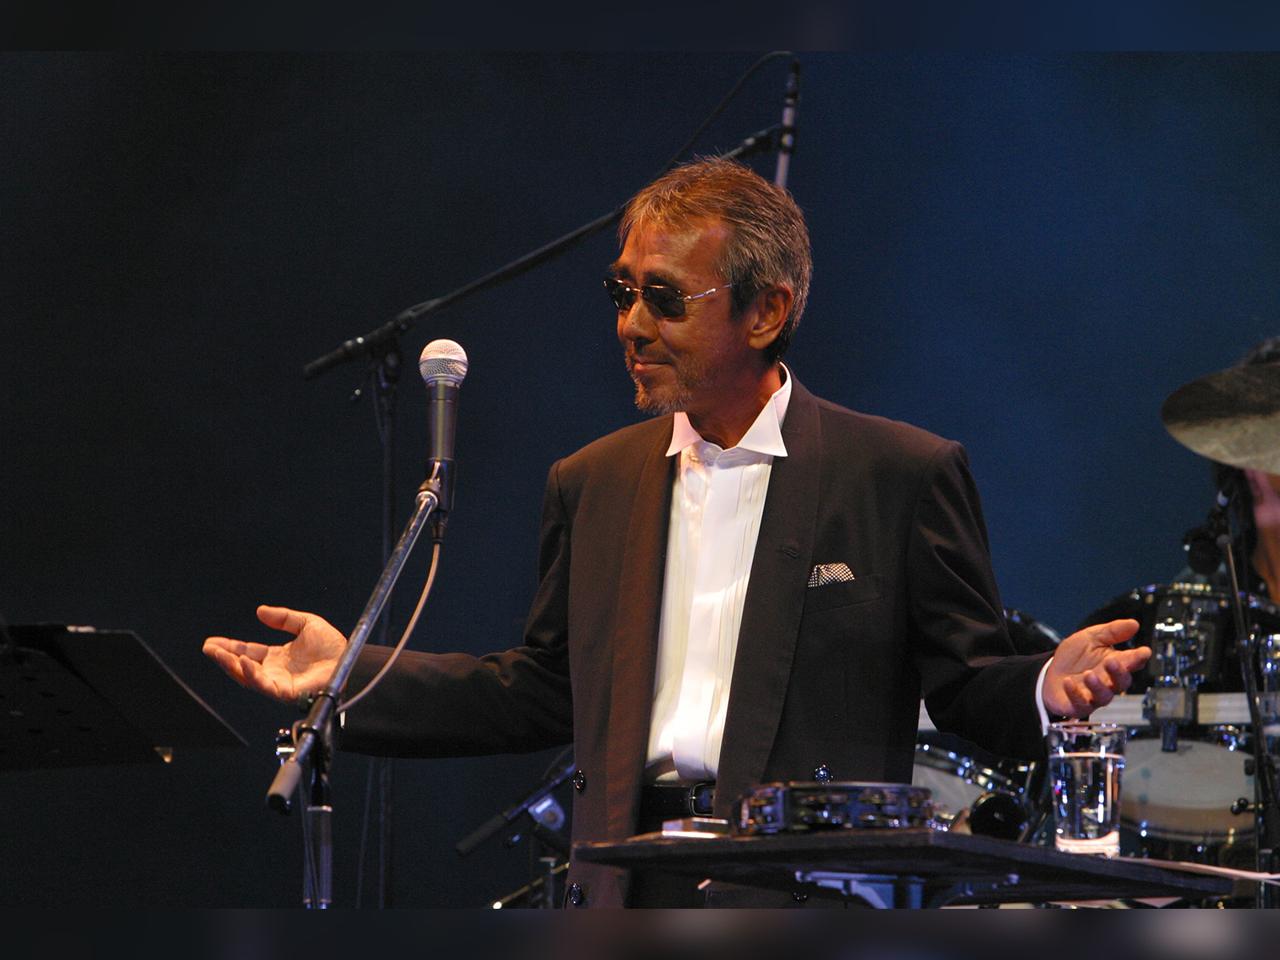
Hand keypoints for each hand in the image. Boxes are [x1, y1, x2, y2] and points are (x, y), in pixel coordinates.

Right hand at [203, 605, 346, 703]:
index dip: (230, 647)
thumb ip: (283, 618)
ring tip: (217, 654)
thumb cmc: (333, 646)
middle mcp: (275, 671)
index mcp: (278, 657)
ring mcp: (279, 682)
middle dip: (223, 657)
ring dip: (231, 665)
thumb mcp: (306, 623)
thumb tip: (260, 611)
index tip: (213, 641)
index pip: (248, 652)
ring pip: (248, 677)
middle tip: (208, 648)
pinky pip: (264, 685)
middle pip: (242, 666)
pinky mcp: (286, 692)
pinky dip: (252, 675)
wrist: (350, 659)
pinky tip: (243, 662)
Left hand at [1042, 618, 1149, 717]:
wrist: (1051, 672)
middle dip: (1118, 673)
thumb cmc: (1075, 657)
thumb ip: (1112, 631)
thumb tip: (1134, 624)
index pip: (1132, 662)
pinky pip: (1080, 704)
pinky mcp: (1078, 706)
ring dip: (1098, 686)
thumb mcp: (1091, 637)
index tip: (1143, 652)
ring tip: (1090, 675)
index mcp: (1115, 664)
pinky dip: (1075, 693)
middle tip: (1111, 661)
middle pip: (1121, 682)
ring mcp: (1094, 696)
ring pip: (1103, 696)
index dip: (1139, 658)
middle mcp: (1108, 682)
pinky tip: (1068, 682)